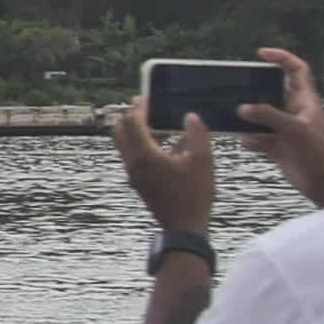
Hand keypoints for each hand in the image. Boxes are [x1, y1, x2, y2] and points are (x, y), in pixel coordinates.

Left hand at [112, 95, 217, 235]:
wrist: (183, 227)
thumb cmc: (194, 195)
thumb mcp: (202, 161)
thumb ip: (196, 134)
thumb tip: (189, 116)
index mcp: (144, 155)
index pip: (132, 121)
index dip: (140, 106)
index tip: (149, 96)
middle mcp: (132, 163)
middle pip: (120, 130)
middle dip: (132, 115)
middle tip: (148, 106)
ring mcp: (133, 174)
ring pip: (125, 143)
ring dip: (137, 130)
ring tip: (160, 123)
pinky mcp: (138, 181)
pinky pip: (133, 156)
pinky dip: (142, 144)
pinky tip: (167, 144)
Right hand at [236, 42, 323, 205]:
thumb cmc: (319, 153)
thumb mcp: (295, 130)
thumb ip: (268, 116)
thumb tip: (242, 108)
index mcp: (306, 101)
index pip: (297, 70)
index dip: (282, 58)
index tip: (261, 54)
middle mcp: (295, 112)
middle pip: (273, 92)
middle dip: (256, 89)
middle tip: (238, 86)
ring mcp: (285, 130)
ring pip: (262, 116)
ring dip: (249, 117)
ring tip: (232, 114)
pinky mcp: (278, 147)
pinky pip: (259, 138)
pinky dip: (250, 139)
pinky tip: (244, 142)